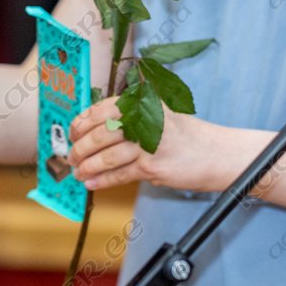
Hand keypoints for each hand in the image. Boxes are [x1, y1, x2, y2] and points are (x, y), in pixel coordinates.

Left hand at [69, 97, 226, 192]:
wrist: (214, 153)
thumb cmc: (183, 135)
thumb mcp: (158, 113)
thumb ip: (130, 116)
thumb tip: (91, 129)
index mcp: (143, 102)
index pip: (101, 110)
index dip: (81, 123)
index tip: (72, 133)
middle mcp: (145, 119)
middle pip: (100, 134)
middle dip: (80, 148)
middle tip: (71, 157)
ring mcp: (148, 143)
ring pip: (106, 156)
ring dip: (87, 166)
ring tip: (78, 172)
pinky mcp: (152, 167)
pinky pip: (119, 175)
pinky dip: (102, 180)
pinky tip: (91, 183)